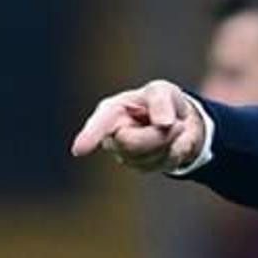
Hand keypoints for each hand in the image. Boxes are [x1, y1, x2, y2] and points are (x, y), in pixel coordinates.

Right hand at [71, 80, 204, 172]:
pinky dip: (177, 150)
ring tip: (175, 126)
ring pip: (151, 156)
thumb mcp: (162, 91)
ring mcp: (126, 155)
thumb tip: (163, 123)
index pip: (100, 124)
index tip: (79, 150)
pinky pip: (164, 163)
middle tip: (176, 122)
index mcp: (111, 112)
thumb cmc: (160, 101)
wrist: (178, 120)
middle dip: (159, 135)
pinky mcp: (143, 167)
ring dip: (171, 141)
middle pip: (132, 144)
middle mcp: (113, 136)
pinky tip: (174, 141)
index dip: (90, 137)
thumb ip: (161, 101)